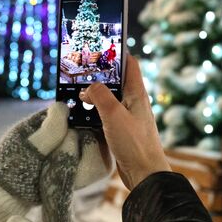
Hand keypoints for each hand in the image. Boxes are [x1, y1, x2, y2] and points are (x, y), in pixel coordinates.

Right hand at [79, 55, 170, 189]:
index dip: (117, 52)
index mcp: (137, 93)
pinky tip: (82, 114)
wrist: (145, 174)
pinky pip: (106, 115)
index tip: (100, 47)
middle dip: (99, 75)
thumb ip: (100, 95)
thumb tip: (87, 88)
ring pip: (109, 98)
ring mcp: (128, 117)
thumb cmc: (134, 143)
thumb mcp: (114, 114)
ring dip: (94, 95)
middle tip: (80, 71)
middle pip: (116, 80)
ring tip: (77, 92)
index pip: (130, 64)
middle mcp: (134, 102)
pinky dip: (94, 112)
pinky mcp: (121, 130)